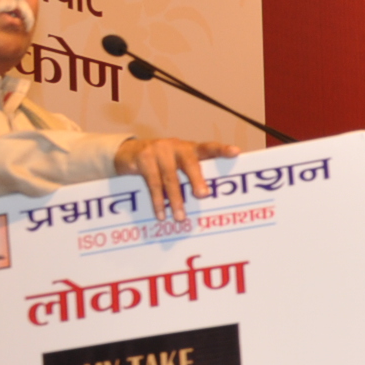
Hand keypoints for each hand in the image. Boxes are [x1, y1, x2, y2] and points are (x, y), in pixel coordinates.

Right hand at [114, 137, 239, 221]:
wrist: (128, 153)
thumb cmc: (163, 163)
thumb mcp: (179, 165)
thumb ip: (194, 176)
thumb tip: (208, 200)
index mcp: (190, 148)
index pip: (209, 148)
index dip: (222, 150)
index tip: (236, 152)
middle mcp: (176, 146)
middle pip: (189, 162)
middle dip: (196, 179)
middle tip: (202, 195)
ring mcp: (159, 150)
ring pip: (170, 177)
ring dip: (175, 200)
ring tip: (180, 217)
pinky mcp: (143, 158)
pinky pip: (152, 183)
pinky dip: (157, 200)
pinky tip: (161, 214)